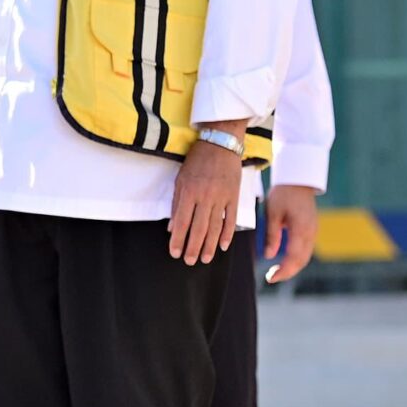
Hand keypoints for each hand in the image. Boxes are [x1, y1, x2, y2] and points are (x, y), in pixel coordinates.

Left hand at [169, 126, 247, 264]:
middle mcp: (205, 197)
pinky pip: (231, 219)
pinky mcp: (234, 197)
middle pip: (198, 228)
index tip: (175, 253)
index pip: (182, 222)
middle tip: (190, 261)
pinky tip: (222, 246)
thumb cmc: (197, 160)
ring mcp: (221, 198)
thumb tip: (172, 226)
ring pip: (215, 227)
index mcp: (189, 192)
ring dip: (209, 245)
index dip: (178, 240)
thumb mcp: (180, 179)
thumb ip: (176, 203)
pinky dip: (227, 234)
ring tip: (205, 258)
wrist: (221, 144)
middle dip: (193, 247)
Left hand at [263, 184, 319, 284]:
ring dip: (293, 266)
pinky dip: (297, 258)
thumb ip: (271, 235)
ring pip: (305, 257)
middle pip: (301, 261)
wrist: (298, 180)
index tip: (270, 278)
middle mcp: (310, 234)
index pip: (293, 258)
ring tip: (276, 272)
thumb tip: (269, 255)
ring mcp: (314, 232)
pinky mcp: (313, 230)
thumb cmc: (282, 194)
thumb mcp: (272, 213)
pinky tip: (285, 260)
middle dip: (287, 272)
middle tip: (271, 277)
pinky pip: (306, 249)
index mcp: (301, 230)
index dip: (283, 271)